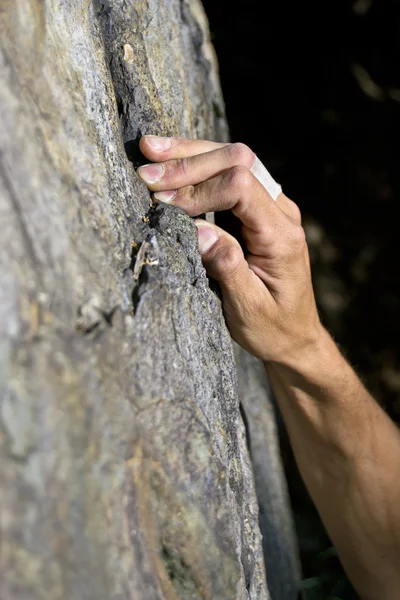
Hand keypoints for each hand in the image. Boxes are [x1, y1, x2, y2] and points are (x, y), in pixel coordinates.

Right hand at [138, 136, 321, 364]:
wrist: (294, 334)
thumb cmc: (272, 328)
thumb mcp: (248, 309)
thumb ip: (228, 268)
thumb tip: (198, 230)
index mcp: (282, 236)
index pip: (240, 188)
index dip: (198, 189)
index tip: (162, 203)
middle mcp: (281, 213)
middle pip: (238, 161)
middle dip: (189, 162)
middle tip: (146, 170)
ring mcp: (271, 207)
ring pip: (233, 160)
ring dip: (190, 155)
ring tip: (150, 150)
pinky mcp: (257, 210)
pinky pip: (229, 176)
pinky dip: (198, 168)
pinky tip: (171, 165)